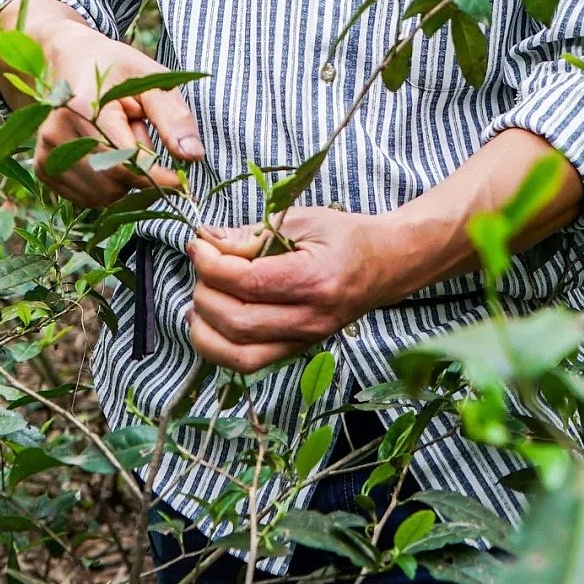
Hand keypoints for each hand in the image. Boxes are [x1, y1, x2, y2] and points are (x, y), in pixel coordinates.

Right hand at [0, 11, 204, 208]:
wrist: (72, 61)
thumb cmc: (118, 70)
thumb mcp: (153, 80)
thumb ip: (174, 118)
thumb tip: (193, 156)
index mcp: (86, 106)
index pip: (128, 161)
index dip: (159, 176)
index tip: (180, 180)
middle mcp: (58, 132)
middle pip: (116, 181)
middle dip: (139, 168)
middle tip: (137, 131)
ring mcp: (46, 152)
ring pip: (103, 195)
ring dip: (122, 176)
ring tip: (117, 138)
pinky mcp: (43, 169)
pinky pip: (88, 198)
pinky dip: (106, 184)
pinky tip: (102, 152)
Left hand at [186, 206, 389, 372]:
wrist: (386, 264)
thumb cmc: (346, 236)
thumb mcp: (303, 220)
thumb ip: (254, 234)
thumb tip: (207, 240)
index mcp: (316, 280)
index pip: (249, 283)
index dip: (213, 265)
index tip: (197, 245)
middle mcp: (311, 319)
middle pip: (239, 323)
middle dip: (205, 293)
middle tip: (201, 265)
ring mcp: (305, 341)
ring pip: (240, 356)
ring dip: (206, 330)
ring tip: (197, 299)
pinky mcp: (297, 351)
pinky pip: (250, 363)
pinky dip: (219, 348)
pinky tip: (207, 323)